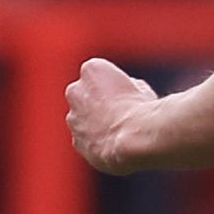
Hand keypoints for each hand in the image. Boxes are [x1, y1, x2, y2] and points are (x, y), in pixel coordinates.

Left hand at [65, 56, 161, 173]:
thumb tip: (127, 93)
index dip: (114, 86)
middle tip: (119, 113)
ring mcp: (73, 117)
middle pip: (84, 94)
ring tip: (119, 131)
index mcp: (92, 69)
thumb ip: (125, 86)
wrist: (134, 138)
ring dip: (94, 122)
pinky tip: (113, 144)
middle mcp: (75, 90)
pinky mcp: (77, 140)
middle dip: (97, 102)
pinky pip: (85, 139)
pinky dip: (95, 141)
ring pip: (82, 118)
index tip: (126, 95)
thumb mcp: (140, 87)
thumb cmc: (141, 110)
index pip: (98, 74)